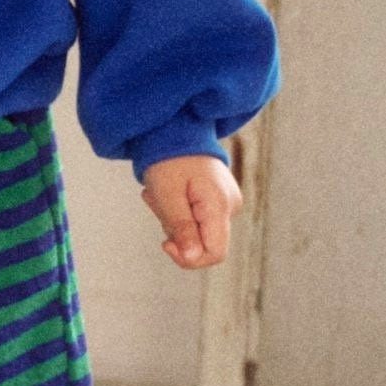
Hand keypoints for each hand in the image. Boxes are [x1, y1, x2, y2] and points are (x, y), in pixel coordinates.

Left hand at [139, 154, 241, 268]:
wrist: (174, 127)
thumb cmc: (168, 157)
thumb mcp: (167, 194)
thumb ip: (181, 227)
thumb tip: (191, 256)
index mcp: (220, 205)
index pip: (215, 253)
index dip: (189, 258)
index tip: (165, 243)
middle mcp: (230, 205)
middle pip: (203, 242)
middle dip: (175, 230)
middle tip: (155, 202)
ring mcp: (225, 200)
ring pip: (197, 229)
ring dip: (172, 218)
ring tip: (159, 193)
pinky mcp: (217, 197)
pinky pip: (197, 216)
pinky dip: (178, 209)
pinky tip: (168, 192)